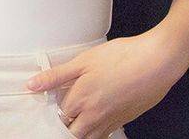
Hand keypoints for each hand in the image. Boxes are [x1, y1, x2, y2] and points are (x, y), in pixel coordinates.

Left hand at [26, 31, 180, 138]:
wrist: (156, 62)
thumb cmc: (122, 57)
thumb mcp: (84, 61)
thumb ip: (56, 76)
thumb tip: (32, 85)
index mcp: (80, 101)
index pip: (56, 116)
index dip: (50, 108)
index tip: (47, 102)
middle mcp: (93, 118)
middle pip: (70, 133)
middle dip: (63, 126)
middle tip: (61, 112)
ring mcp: (110, 123)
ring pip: (87, 138)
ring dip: (79, 130)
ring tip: (76, 116)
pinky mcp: (123, 122)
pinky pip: (103, 135)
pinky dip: (95, 131)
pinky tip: (95, 116)